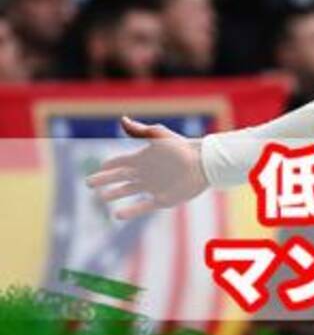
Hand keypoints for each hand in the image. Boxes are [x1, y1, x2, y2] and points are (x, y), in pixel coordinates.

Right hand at [85, 117, 209, 219]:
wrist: (202, 163)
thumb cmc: (182, 148)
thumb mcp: (160, 136)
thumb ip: (140, 130)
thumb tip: (122, 119)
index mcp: (144, 158)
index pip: (121, 162)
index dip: (110, 165)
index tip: (99, 167)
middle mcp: (147, 173)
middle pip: (121, 177)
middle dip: (105, 180)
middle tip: (89, 183)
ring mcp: (154, 186)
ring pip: (129, 191)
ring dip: (115, 194)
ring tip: (101, 198)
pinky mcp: (162, 199)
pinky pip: (143, 206)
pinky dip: (130, 211)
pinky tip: (118, 215)